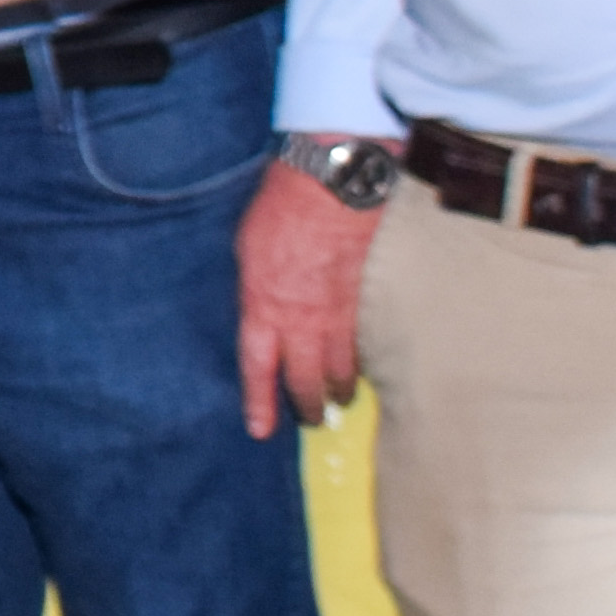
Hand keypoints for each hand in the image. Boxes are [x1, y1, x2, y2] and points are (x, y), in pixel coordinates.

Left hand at [231, 157, 377, 438]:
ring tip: (341, 398)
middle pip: (305, 380)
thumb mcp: (247, 249)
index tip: (261, 430)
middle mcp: (301, 321)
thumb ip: (255, 288)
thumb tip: (260, 309)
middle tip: (314, 421)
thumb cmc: (282, 208)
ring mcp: (338, 314)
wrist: (332, 186)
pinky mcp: (367, 302)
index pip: (258, 369)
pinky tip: (367, 366)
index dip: (260, 403)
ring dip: (341, 388)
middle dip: (309, 406)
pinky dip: (365, 359)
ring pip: (342, 368)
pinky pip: (365, 343)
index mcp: (263, 307)